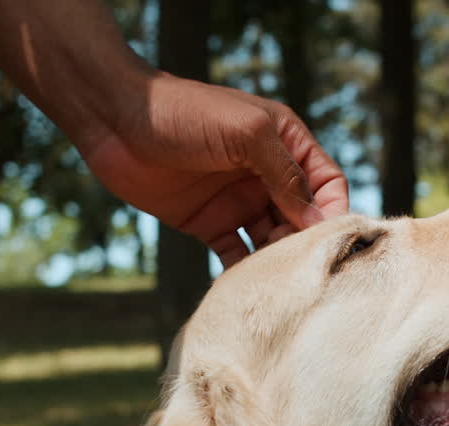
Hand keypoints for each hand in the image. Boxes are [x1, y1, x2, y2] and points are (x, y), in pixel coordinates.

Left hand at [78, 73, 348, 266]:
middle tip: (300, 269)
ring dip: (277, 261)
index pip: (326, 183)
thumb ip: (285, 174)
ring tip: (276, 282)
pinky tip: (248, 289)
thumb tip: (317, 220)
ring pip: (272, 239)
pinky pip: (236, 254)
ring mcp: (238, 200)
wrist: (116, 120)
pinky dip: (245, 272)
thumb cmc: (184, 113)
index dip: (333, 211)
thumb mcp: (246, 134)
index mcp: (284, 143)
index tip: (328, 240)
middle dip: (305, 243)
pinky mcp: (209, 223)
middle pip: (303, 217)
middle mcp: (266, 174)